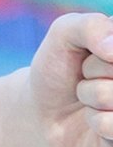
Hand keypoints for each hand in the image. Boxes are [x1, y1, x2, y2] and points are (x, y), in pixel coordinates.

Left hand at [34, 11, 112, 146]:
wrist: (40, 108)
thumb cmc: (59, 66)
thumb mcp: (65, 33)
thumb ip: (91, 26)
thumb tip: (112, 49)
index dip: (101, 53)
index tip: (94, 52)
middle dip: (93, 71)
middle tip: (86, 75)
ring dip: (91, 95)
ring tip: (88, 96)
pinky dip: (95, 120)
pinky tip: (93, 118)